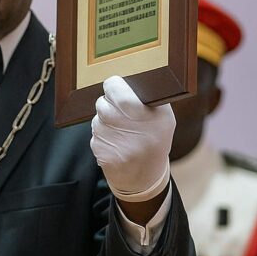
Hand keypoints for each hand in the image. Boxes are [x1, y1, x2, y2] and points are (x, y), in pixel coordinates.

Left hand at [90, 76, 174, 208]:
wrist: (144, 177)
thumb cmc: (154, 139)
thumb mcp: (162, 119)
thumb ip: (146, 97)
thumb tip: (124, 78)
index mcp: (152, 117)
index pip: (118, 91)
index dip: (113, 85)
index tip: (115, 85)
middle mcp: (133, 129)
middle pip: (103, 103)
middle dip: (107, 103)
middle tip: (118, 108)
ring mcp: (115, 142)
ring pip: (97, 118)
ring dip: (105, 120)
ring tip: (121, 130)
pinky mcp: (101, 152)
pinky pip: (94, 134)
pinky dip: (101, 135)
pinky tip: (115, 143)